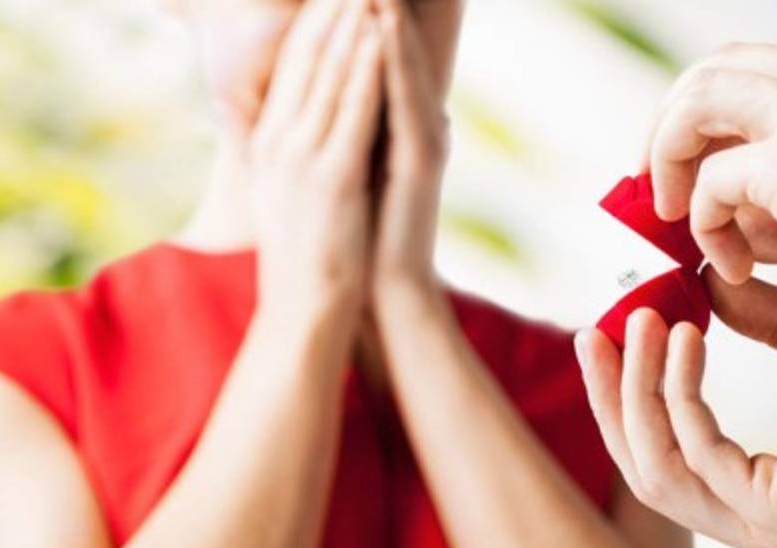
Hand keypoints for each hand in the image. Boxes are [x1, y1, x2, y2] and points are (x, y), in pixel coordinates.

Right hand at [239, 0, 384, 318]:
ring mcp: (302, 158)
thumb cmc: (307, 259)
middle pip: (306, 57)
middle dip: (330, 8)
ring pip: (328, 73)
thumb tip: (307, 131)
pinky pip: (352, 109)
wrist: (304, 312)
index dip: (312, 24)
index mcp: (270, 146)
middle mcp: (279, 143)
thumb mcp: (290, 197)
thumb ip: (296, 158)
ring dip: (349, 22)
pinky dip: (367, 67)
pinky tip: (379, 34)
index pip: (292, 69)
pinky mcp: (331, 176)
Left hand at [371, 0, 450, 295]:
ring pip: (404, 61)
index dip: (368, 8)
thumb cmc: (365, 229)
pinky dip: (393, 59)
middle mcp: (416, 120)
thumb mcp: (355, 162)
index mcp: (396, 121)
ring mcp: (422, 137)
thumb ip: (361, 124)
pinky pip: (404, 98)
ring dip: (391, 11)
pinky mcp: (421, 159)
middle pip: (398, 44)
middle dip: (385, 1)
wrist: (385, 289)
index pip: (380, 49)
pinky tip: (383, 24)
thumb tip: (355, 92)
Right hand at [574, 271, 776, 547]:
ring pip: (658, 468)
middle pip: (644, 469)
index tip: (616, 331)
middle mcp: (757, 527)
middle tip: (594, 328)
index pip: (668, 458)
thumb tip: (707, 283)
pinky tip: (689, 335)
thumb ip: (770, 325)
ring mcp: (769, 532)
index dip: (629, 397)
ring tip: (642, 320)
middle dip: (610, 398)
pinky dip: (682, 394)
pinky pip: (702, 457)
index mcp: (764, 498)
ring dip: (639, 390)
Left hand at [648, 44, 776, 338]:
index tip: (693, 160)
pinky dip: (706, 223)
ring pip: (699, 102)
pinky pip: (715, 181)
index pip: (763, 69)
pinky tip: (734, 265)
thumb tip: (719, 214)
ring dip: (670, 159)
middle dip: (671, 124)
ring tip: (675, 217)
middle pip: (718, 66)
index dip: (713, 112)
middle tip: (657, 181)